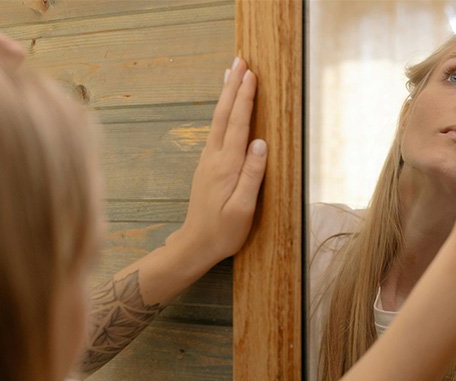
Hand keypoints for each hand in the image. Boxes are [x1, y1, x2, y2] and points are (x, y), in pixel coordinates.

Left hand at [168, 57, 267, 265]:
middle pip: (224, 115)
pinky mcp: (207, 168)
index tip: (252, 74)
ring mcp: (208, 162)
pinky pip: (216, 131)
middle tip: (240, 61)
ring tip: (231, 75)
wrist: (194, 245)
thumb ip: (252, 175)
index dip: (245, 98)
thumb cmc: (223, 232)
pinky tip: (225, 109)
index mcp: (226, 166)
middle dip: (233, 87)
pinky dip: (222, 113)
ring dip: (226, 96)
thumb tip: (261, 143)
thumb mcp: (242, 208)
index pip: (238, 124)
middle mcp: (214, 158)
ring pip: (218, 121)